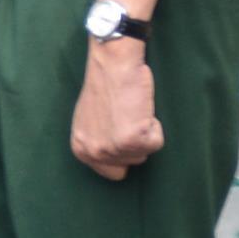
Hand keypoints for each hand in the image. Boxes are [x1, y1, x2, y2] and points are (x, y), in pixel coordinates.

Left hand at [70, 36, 163, 179]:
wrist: (113, 64)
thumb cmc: (105, 85)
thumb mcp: (90, 120)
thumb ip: (98, 141)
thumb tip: (113, 155)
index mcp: (81, 149)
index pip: (113, 172)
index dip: (124, 151)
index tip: (122, 131)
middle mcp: (94, 153)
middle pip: (132, 163)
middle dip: (135, 141)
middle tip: (127, 116)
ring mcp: (113, 148)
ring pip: (145, 153)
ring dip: (144, 132)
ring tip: (132, 110)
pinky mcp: (133, 140)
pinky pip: (157, 142)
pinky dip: (155, 126)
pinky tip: (140, 108)